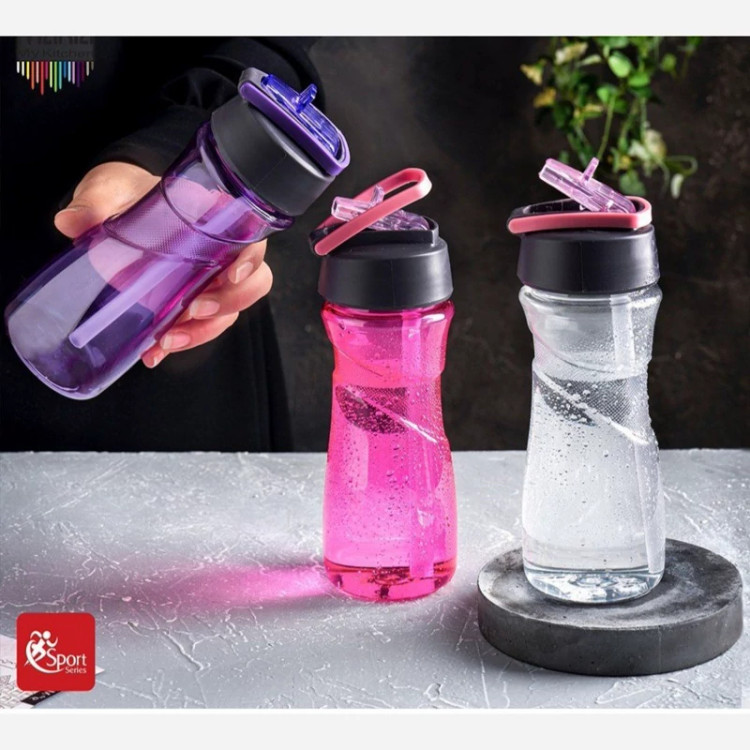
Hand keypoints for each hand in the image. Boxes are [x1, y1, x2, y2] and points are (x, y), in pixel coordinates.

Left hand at [55, 162, 272, 367]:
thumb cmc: (126, 192)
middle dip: (229, 303)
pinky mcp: (193, 301)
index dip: (250, 261)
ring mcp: (211, 280)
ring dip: (206, 330)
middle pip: (253, 282)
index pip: (252, 239)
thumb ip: (95, 203)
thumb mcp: (109, 190)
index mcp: (215, 218)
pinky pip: (202, 326)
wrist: (116, 208)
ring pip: (232, 311)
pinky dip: (183, 341)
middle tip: (195, 310)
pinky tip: (155, 352)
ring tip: (170, 340)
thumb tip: (71, 222)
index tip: (232, 274)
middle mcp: (222, 252)